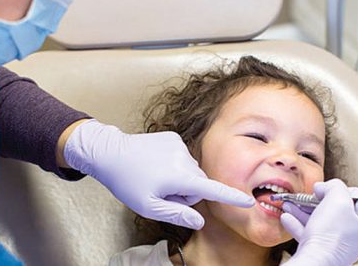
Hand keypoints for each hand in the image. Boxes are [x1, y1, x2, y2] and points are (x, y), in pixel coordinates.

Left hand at [63, 119, 254, 228]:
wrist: (110, 152)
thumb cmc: (127, 181)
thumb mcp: (148, 206)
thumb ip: (176, 214)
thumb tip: (199, 220)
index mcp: (180, 177)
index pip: (212, 189)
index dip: (231, 197)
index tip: (247, 200)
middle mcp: (184, 158)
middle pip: (199, 183)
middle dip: (186, 192)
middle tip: (160, 193)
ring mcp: (179, 145)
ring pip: (191, 170)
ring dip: (178, 177)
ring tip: (154, 176)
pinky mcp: (173, 137)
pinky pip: (182, 157)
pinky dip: (173, 163)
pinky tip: (155, 163)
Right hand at [281, 179, 357, 265]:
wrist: (316, 261)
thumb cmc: (331, 236)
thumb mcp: (338, 199)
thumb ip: (335, 186)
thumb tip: (326, 186)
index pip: (357, 198)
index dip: (340, 189)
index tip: (328, 188)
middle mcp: (353, 234)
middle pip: (335, 209)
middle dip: (317, 199)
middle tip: (309, 195)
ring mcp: (336, 243)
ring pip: (320, 220)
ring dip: (303, 209)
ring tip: (292, 203)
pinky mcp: (322, 250)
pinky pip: (309, 233)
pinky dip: (298, 223)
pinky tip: (289, 217)